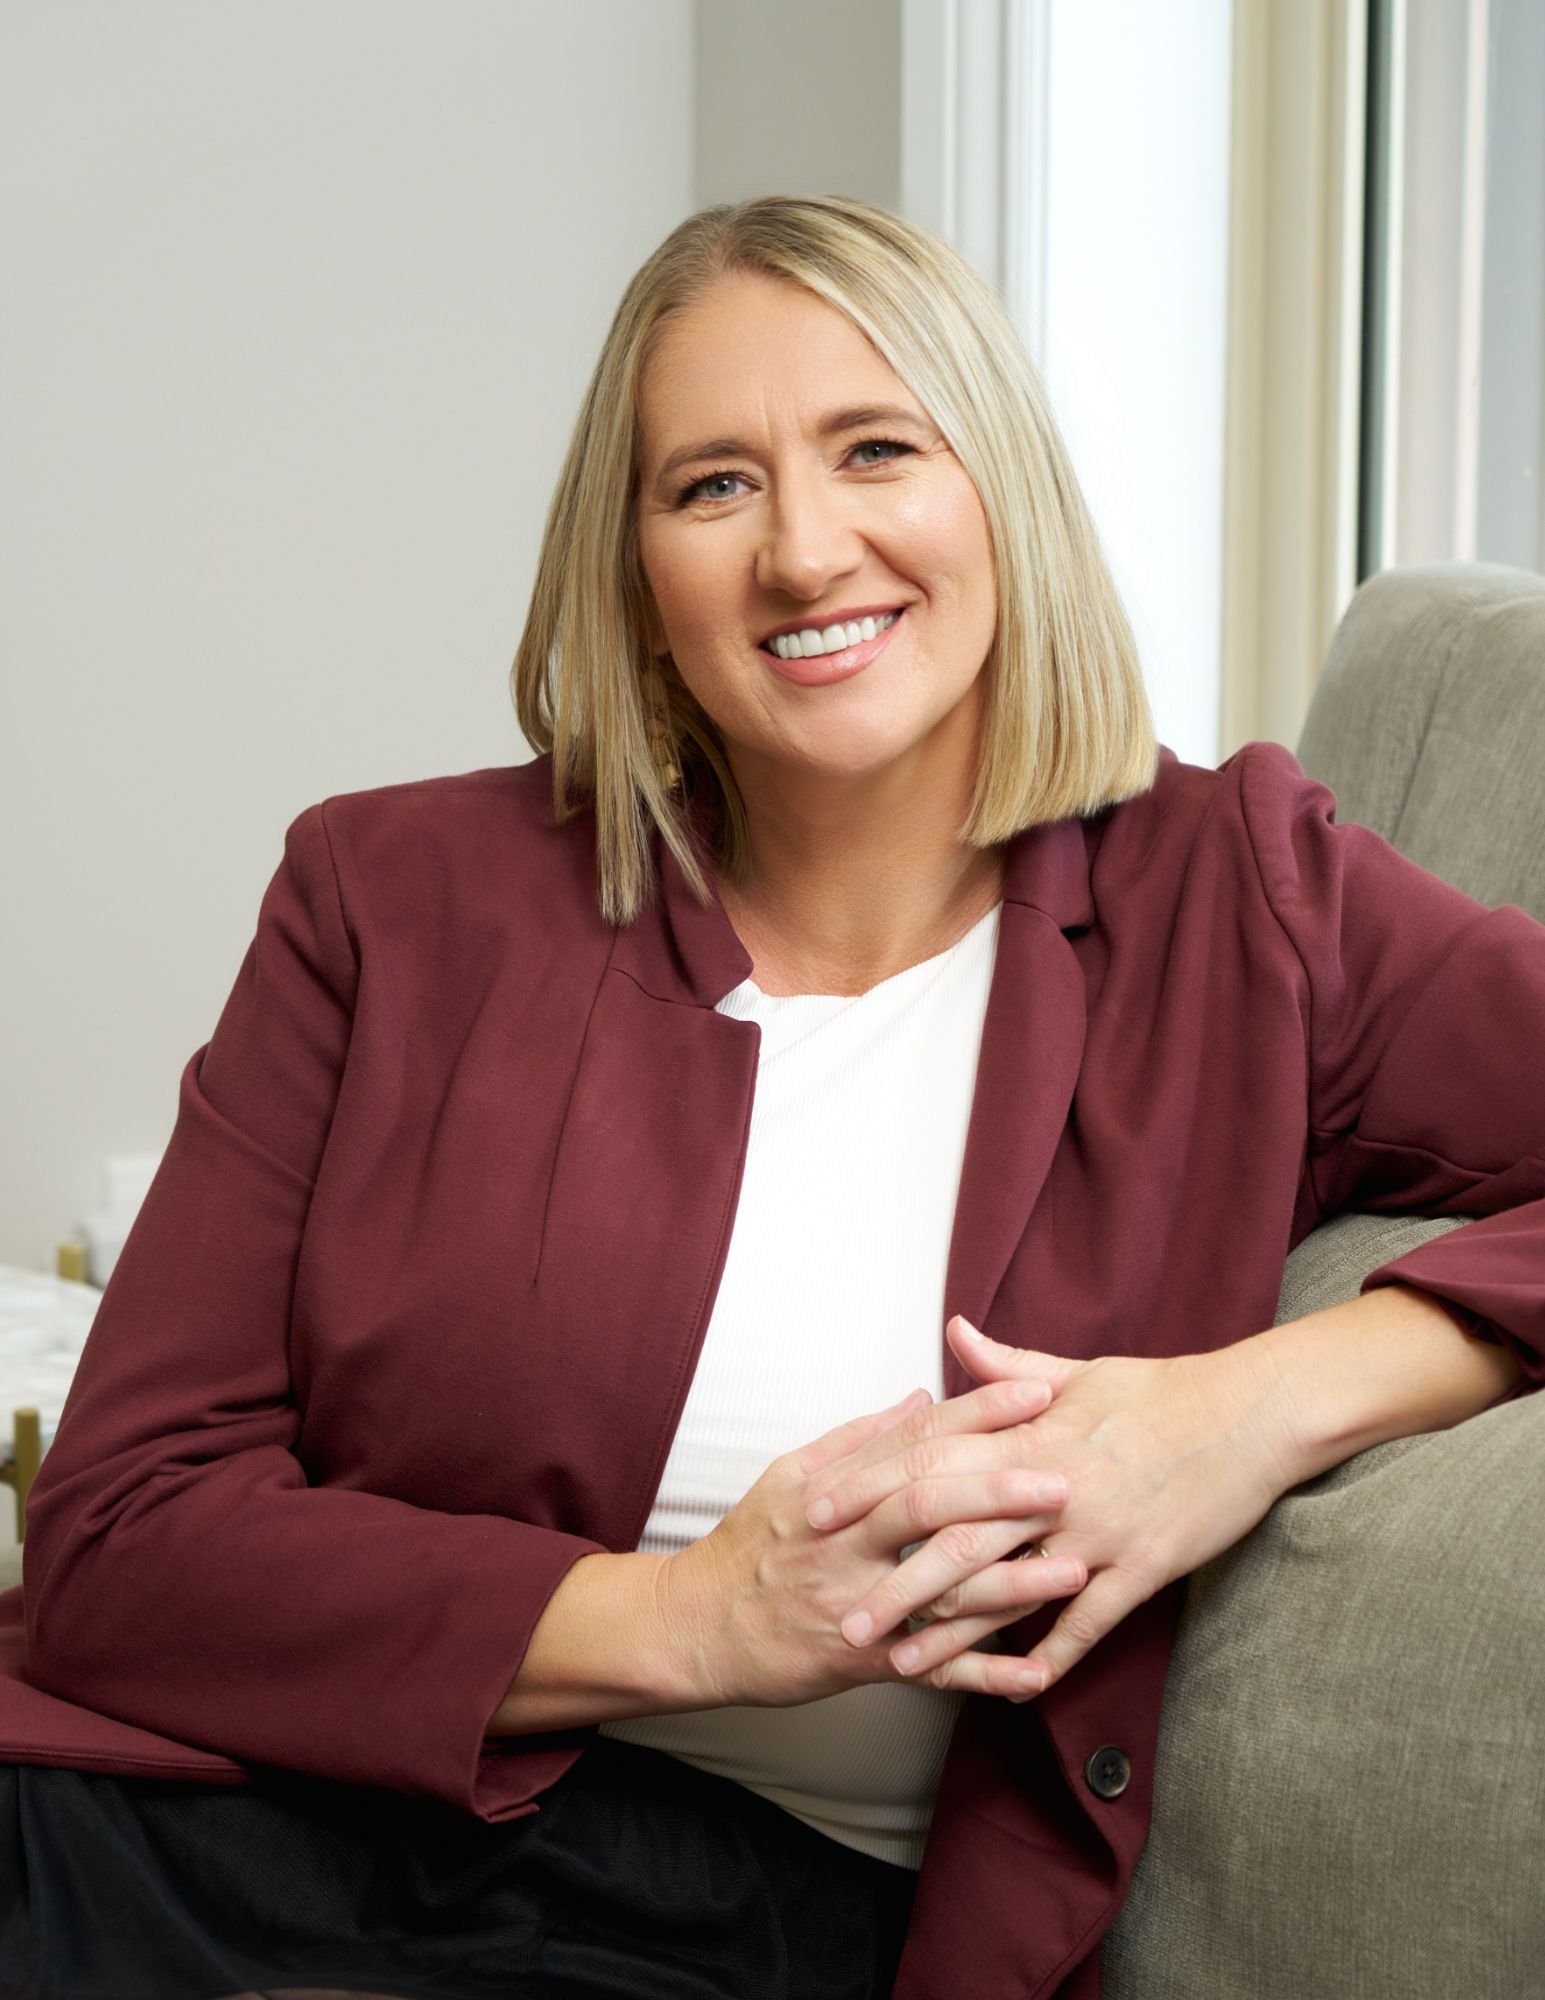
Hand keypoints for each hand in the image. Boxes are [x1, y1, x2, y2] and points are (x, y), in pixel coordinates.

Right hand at [655, 1373, 1079, 1707]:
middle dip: (999, 1490)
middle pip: (926, 1505)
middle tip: (1065, 1479)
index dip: (976, 1416)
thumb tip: (921, 1397)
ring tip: (1074, 1571)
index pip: (913, 1442)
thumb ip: (858, 1437)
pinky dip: (984, 1675)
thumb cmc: (748, 1547)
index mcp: (832, 1490)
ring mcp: (853, 1603)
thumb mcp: (789, 1476)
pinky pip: (931, 1672)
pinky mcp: (860, 1662)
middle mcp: (843, 1541)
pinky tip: (1037, 1674)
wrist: (696, 1629)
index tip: (1036, 1394)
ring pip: (938, 1590)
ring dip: (1010, 1583)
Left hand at [811, 1315, 1298, 1698]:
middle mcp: (1052, 1485)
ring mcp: (1096, 1530)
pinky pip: (1090, 1619)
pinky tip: (1018, 1687)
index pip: (930, 1464)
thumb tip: (953, 1332)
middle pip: (957, 1538)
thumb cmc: (1160, 1389)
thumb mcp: (1076, 1371)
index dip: (870, 1493)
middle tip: (842, 1619)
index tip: (817, 1517)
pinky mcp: (1143, 1565)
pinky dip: (1054, 1652)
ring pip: (1013, 1589)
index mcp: (1029, 1434)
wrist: (1249, 1412)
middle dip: (896, 1582)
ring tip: (903, 1667)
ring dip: (955, 1633)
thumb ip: (1005, 1367)